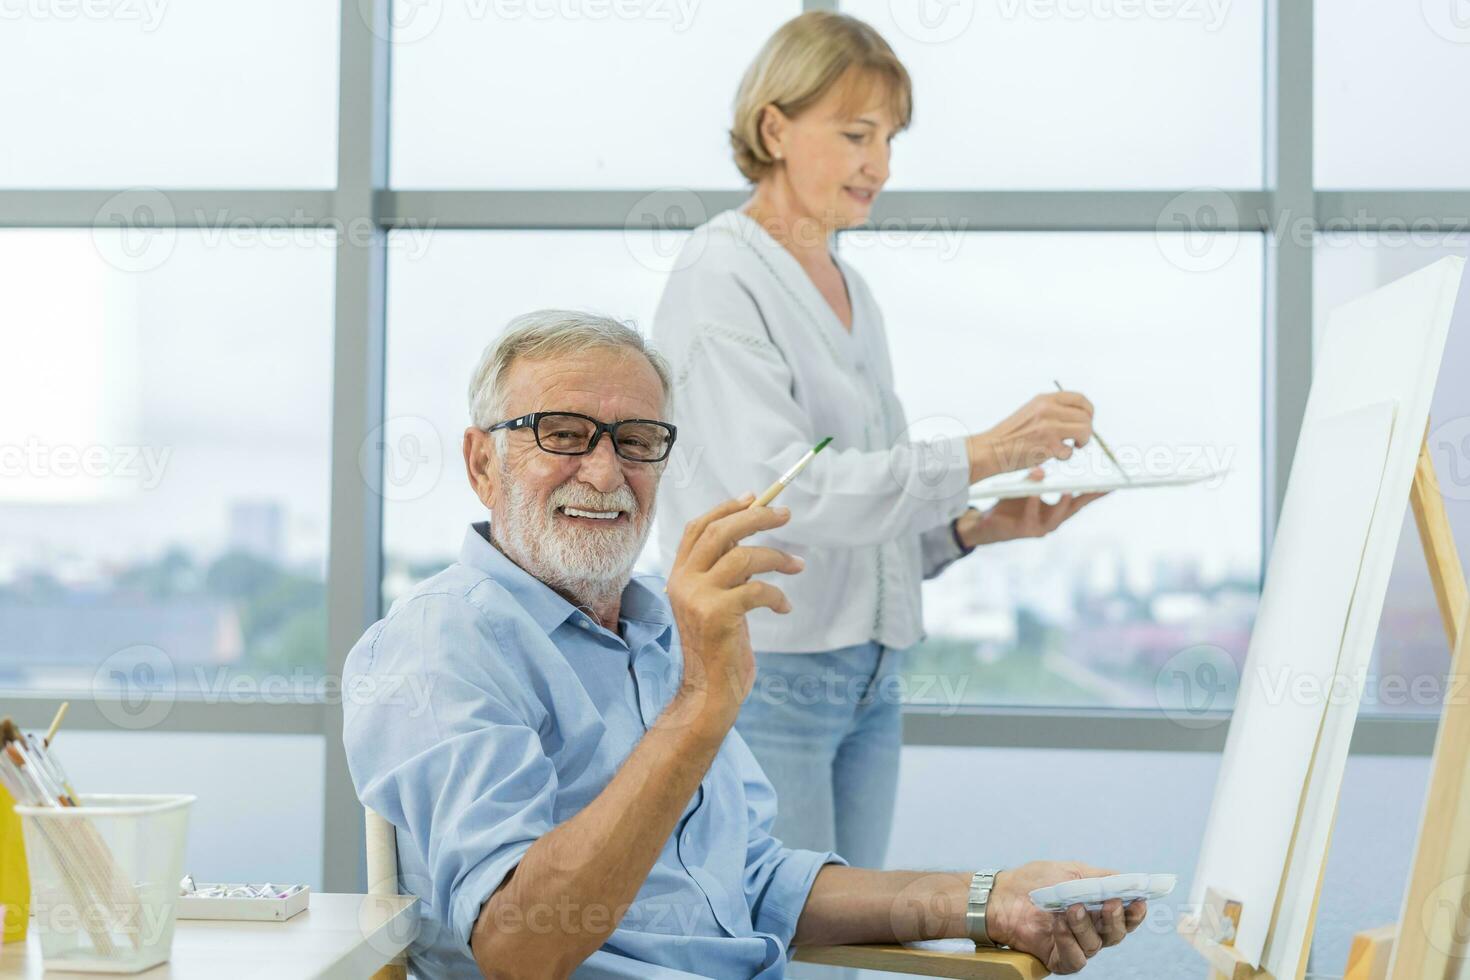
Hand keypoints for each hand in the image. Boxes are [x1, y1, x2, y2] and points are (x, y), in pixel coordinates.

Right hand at [664, 493, 803, 732]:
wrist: (708, 692)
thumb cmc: (719, 647)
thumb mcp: (716, 601)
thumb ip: (723, 572)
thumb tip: (750, 535)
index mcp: (678, 576)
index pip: (698, 528)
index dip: (726, 508)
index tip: (754, 498)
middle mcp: (682, 582)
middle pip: (720, 532)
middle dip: (757, 517)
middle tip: (786, 515)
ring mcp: (696, 598)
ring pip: (743, 557)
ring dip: (777, 557)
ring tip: (797, 565)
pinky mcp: (716, 616)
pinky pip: (757, 589)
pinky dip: (777, 595)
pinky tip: (784, 607)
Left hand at [956, 468, 1106, 547]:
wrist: (986, 523)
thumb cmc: (1010, 504)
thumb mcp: (1025, 488)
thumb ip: (1035, 480)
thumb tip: (1043, 468)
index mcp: (1057, 509)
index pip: (1081, 499)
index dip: (1097, 493)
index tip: (1113, 483)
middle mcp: (1053, 520)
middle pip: (1076, 509)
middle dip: (1090, 499)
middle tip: (1102, 487)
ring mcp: (1039, 527)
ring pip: (1056, 517)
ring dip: (1062, 503)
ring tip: (1069, 490)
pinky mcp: (1023, 530)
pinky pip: (1030, 516)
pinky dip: (1032, 503)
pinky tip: (1033, 492)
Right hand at [967, 391, 1094, 481]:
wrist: (991, 448)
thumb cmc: (1009, 435)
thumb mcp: (1031, 411)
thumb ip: (1052, 410)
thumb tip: (1077, 416)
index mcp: (1044, 400)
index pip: (1079, 399)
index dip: (1089, 410)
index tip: (1088, 419)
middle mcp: (1048, 410)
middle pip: (1085, 416)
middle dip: (1087, 429)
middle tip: (1079, 438)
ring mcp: (1049, 428)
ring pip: (1084, 431)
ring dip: (1082, 441)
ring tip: (1071, 446)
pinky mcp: (1048, 446)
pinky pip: (1070, 450)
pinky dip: (1065, 455)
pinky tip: (1054, 454)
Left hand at [987, 862, 1146, 974]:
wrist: (1002, 894)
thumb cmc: (1036, 880)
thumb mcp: (1071, 871)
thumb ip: (1101, 878)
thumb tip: (1130, 879)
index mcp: (1096, 909)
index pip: (1124, 917)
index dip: (1134, 912)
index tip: (1139, 901)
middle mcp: (1090, 930)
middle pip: (1116, 934)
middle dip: (1116, 919)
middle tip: (1109, 904)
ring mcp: (1074, 945)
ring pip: (1095, 945)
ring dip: (1085, 925)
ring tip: (1071, 908)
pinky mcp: (1058, 959)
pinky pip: (1075, 959)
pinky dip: (1069, 942)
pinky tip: (1058, 926)